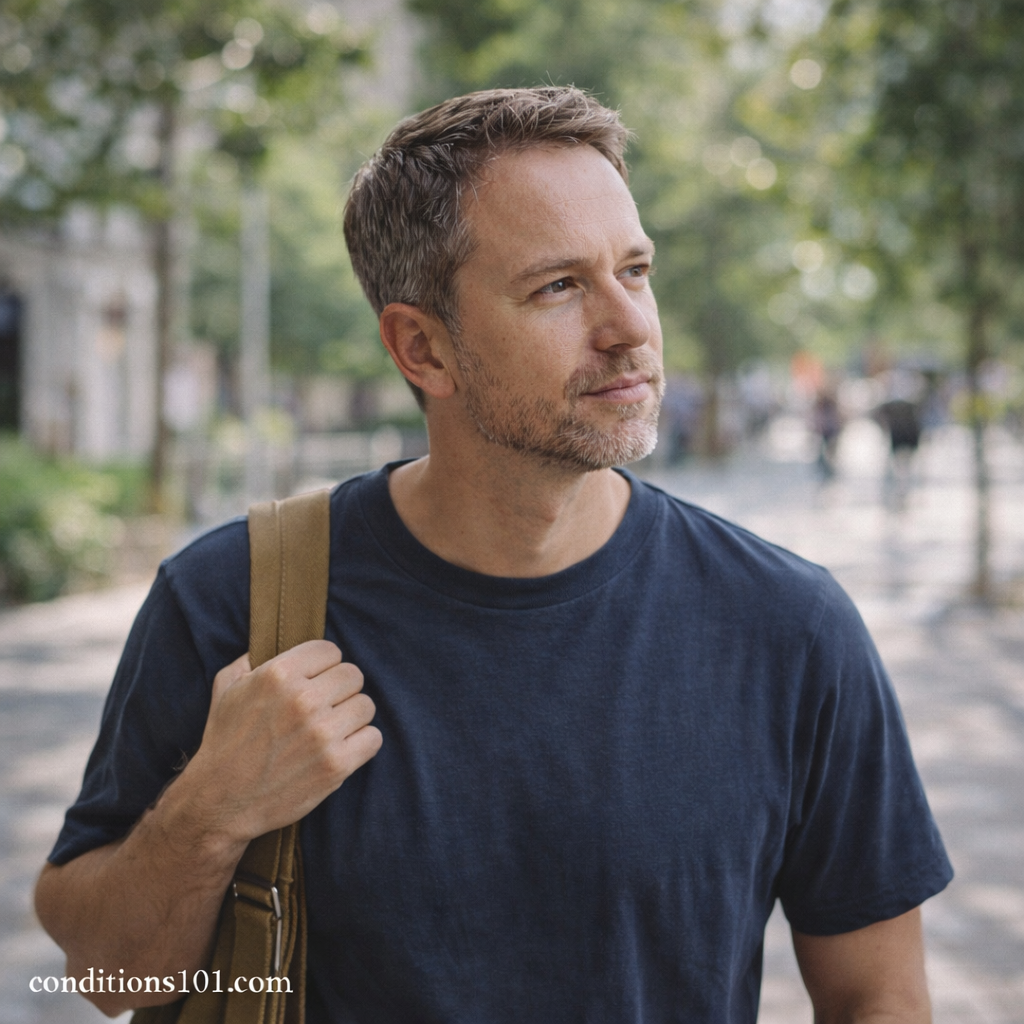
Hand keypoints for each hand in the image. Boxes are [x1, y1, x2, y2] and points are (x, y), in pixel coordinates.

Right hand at [183, 641, 381, 843]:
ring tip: (330, 730)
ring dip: (351, 717)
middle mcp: (303, 700)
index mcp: (279, 674)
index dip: (323, 666)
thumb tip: (276, 641)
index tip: (314, 681)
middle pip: (353, 676)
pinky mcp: (336, 765)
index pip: (330, 651)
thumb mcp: (227, 687)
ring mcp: (322, 734)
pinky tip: (341, 749)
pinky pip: (373, 738)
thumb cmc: (224, 741)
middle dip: (340, 690)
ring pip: (366, 706)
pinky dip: (361, 744)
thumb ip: (253, 658)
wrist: (219, 801)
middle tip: (324, 708)